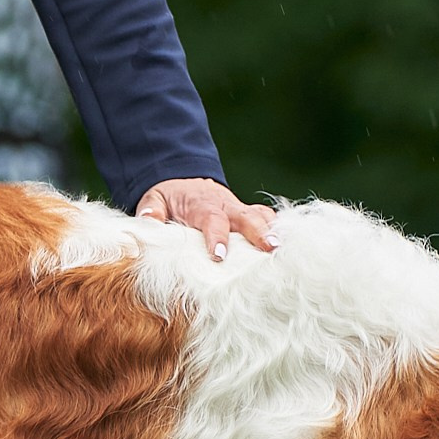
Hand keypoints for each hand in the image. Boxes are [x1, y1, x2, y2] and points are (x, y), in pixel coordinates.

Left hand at [135, 178, 275, 262]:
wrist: (185, 181)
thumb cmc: (170, 197)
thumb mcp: (154, 199)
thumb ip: (151, 209)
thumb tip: (148, 221)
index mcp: (201, 205)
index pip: (211, 220)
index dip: (216, 237)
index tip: (219, 256)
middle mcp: (225, 206)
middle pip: (245, 217)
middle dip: (259, 232)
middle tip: (271, 248)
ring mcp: (239, 209)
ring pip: (261, 216)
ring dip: (274, 231)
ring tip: (287, 249)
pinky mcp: (249, 214)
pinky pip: (267, 217)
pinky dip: (279, 227)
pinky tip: (291, 244)